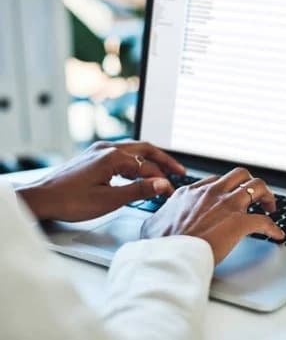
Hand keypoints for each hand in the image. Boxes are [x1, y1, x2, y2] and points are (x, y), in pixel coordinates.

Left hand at [16, 140, 184, 221]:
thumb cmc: (69, 201)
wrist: (40, 198)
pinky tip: (138, 171)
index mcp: (113, 157)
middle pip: (146, 149)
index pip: (148, 168)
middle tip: (179, 171)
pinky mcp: (94, 154)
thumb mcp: (108, 200)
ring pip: (134, 149)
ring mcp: (100, 149)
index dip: (162, 181)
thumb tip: (162, 184)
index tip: (170, 193)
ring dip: (151, 159)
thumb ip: (138, 190)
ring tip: (163, 170)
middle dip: (164, 160)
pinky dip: (136, 160)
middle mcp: (108, 148)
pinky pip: (122, 152)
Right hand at [140, 167, 284, 264]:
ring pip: (257, 187)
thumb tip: (156, 221)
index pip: (216, 180)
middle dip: (251, 183)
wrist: (170, 255)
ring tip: (271, 207)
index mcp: (192, 192)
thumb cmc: (160, 244)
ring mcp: (227, 205)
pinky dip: (273, 228)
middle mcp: (212, 193)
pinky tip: (276, 235)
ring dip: (267, 196)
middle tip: (256, 196)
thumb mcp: (154, 223)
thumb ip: (160, 216)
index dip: (227, 188)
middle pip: (241, 175)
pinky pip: (264, 221)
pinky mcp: (238, 222)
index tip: (231, 195)